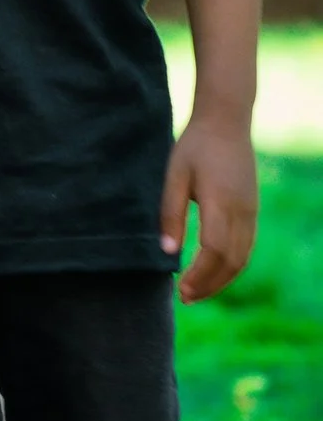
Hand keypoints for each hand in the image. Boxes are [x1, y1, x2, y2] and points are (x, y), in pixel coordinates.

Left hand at [162, 112, 257, 299]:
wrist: (226, 122)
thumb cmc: (194, 146)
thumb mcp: (174, 175)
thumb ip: (171, 213)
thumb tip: (167, 252)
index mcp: (220, 201)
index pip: (214, 250)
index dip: (199, 275)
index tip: (180, 289)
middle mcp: (241, 210)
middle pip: (231, 261)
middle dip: (209, 285)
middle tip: (185, 298)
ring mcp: (251, 211)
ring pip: (243, 258)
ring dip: (221, 280)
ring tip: (197, 292)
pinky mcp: (253, 210)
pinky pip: (247, 247)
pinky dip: (231, 266)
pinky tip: (213, 272)